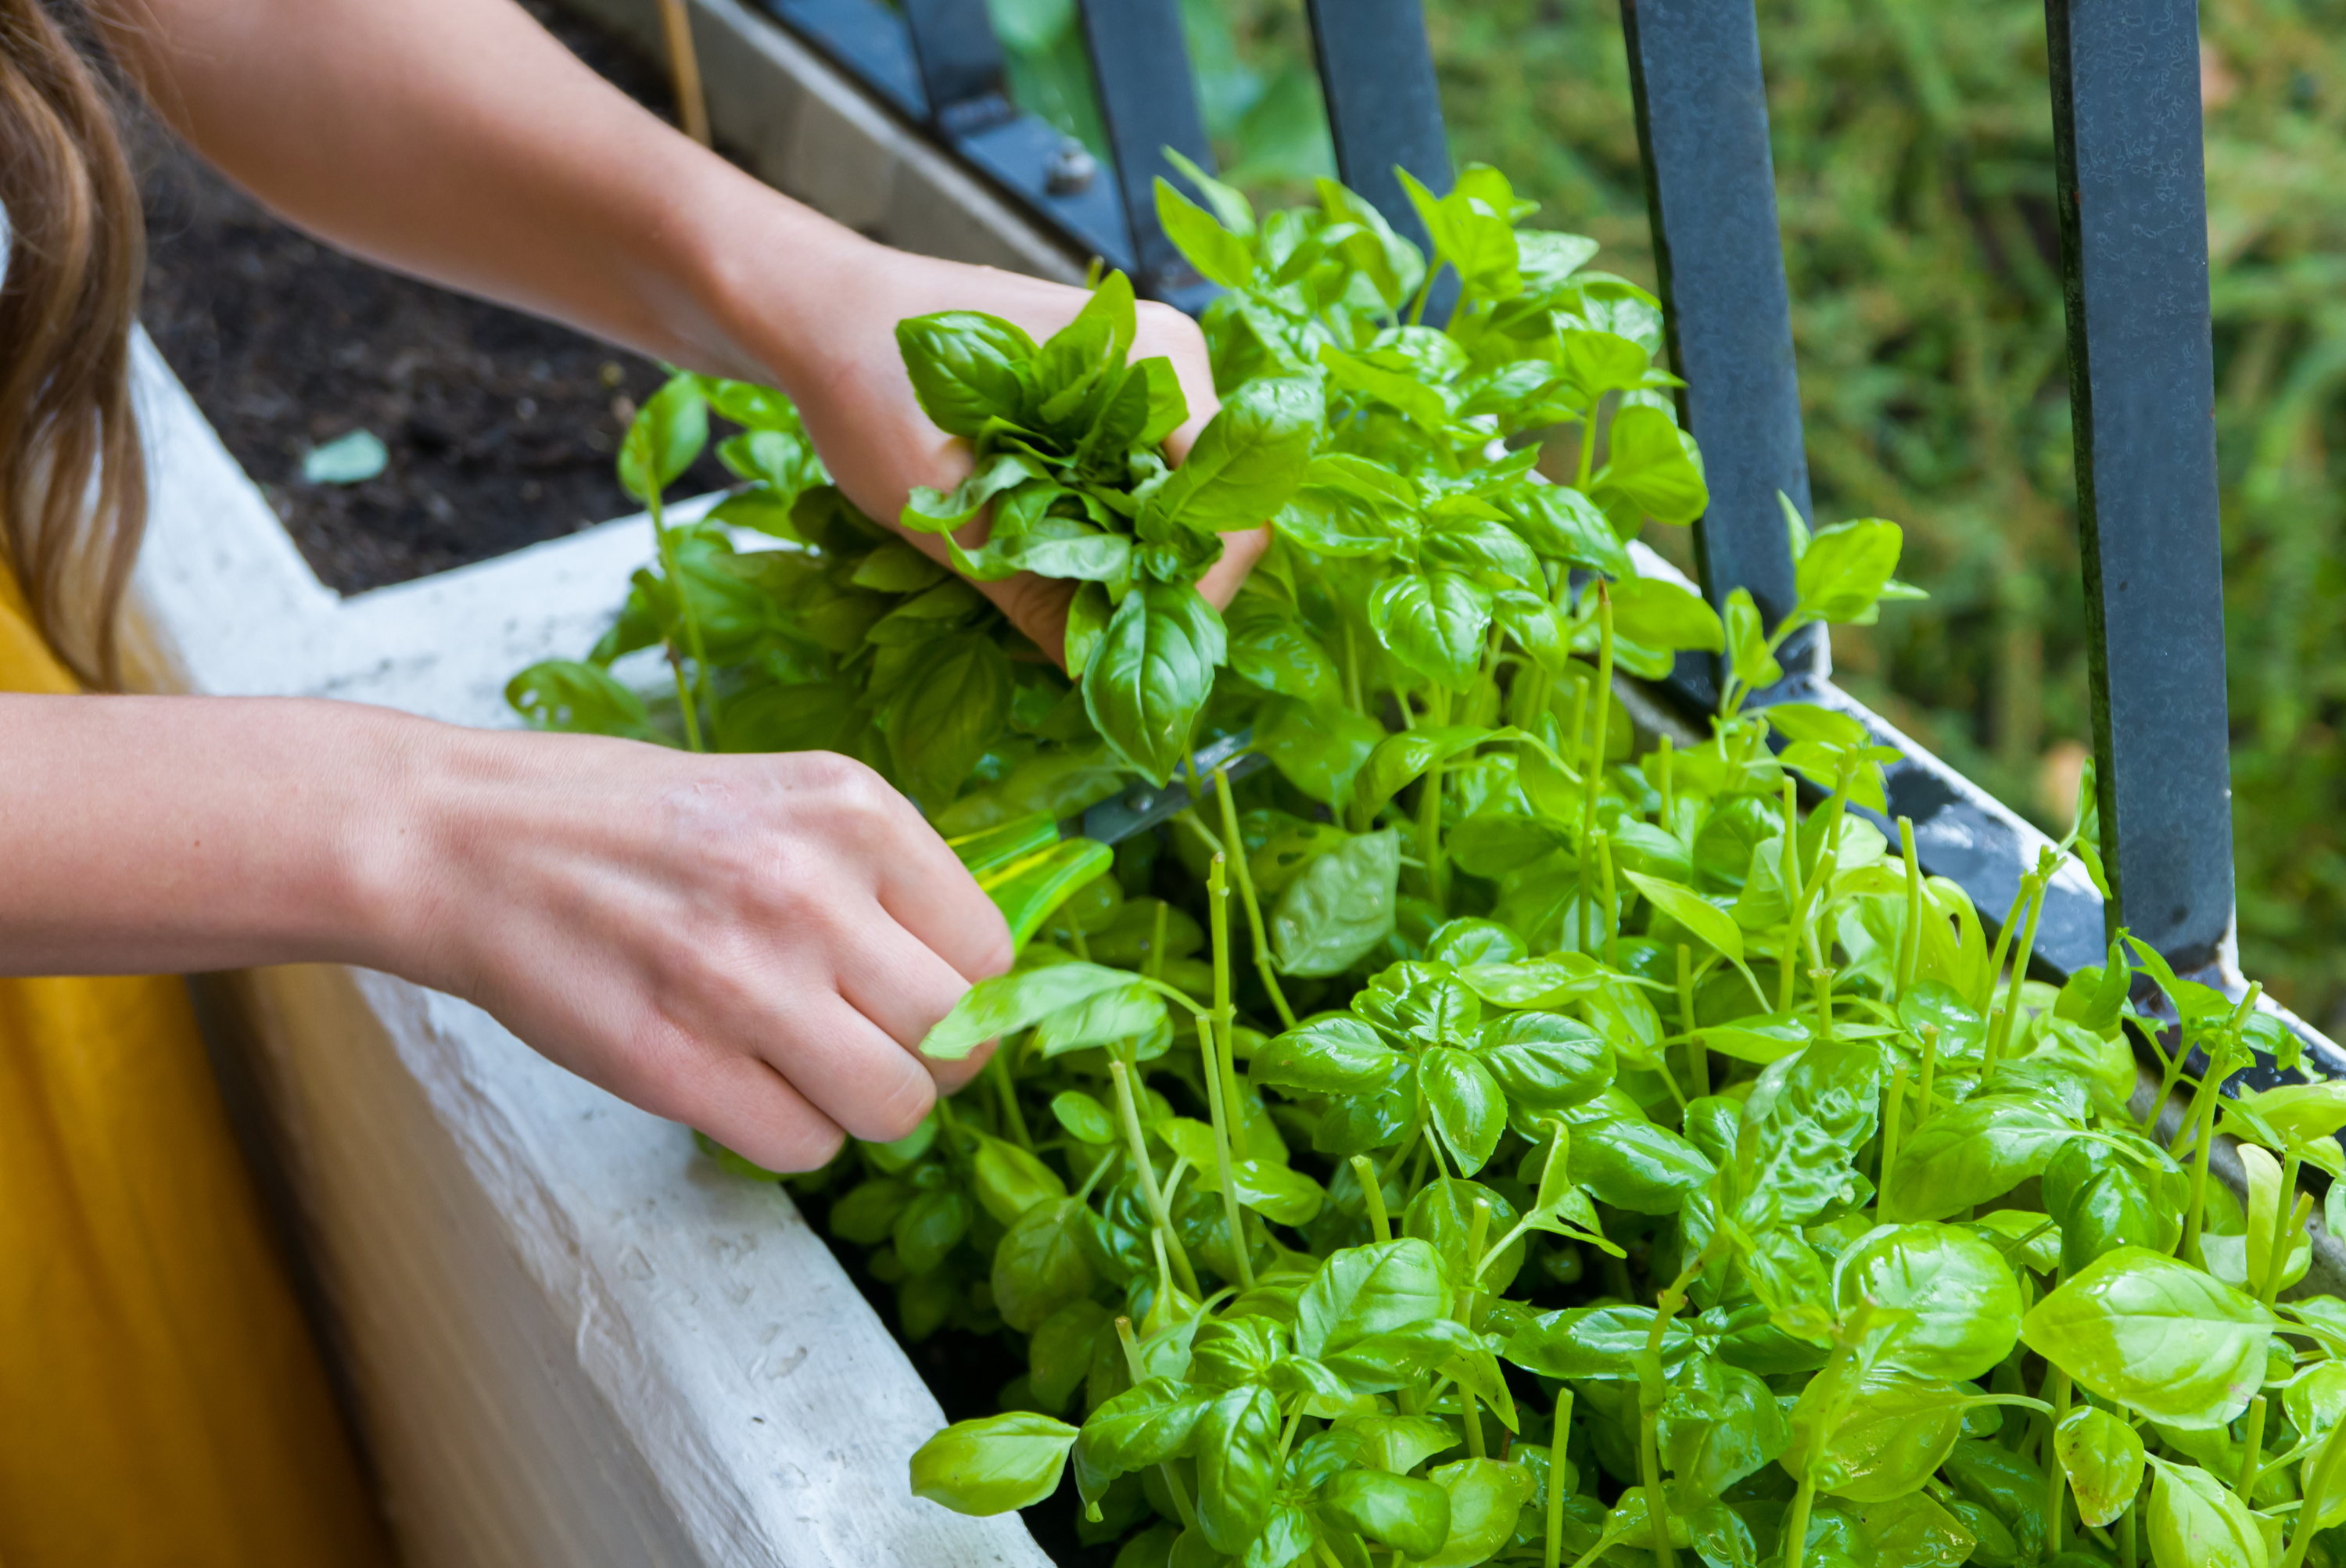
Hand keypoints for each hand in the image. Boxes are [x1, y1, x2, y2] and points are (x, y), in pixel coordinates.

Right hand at [389, 726, 1011, 1170]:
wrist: (467, 840)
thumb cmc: (632, 824)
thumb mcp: (784, 800)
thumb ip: (882, 881)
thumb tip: (976, 987)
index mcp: (854, 812)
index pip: (990, 952)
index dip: (964, 993)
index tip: (918, 998)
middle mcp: (810, 889)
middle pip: (955, 1039)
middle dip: (927, 1062)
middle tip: (871, 1046)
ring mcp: (742, 980)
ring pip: (893, 1108)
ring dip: (861, 1107)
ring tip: (805, 1066)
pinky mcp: (674, 1063)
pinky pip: (804, 1147)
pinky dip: (788, 1134)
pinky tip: (741, 1082)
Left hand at [755, 243, 1269, 656]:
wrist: (816, 312)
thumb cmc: (868, 380)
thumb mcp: (940, 503)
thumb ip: (1029, 588)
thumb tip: (1096, 676)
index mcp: (1154, 363)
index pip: (1230, 513)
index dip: (1191, 598)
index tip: (1125, 645)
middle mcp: (1167, 362)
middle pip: (1211, 514)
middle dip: (1156, 587)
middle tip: (1087, 638)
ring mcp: (1142, 376)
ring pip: (1173, 507)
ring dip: (1125, 566)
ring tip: (1060, 604)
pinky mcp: (1108, 398)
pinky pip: (1136, 486)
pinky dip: (1103, 535)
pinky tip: (1048, 561)